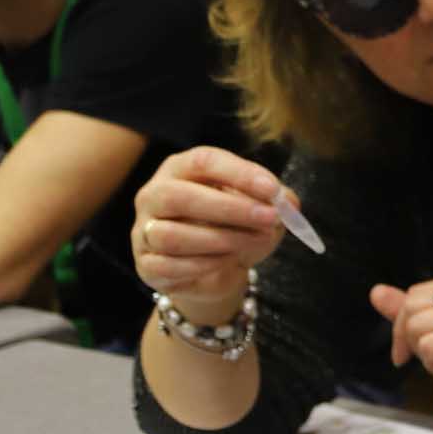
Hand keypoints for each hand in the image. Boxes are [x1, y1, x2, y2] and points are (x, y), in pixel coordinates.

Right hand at [129, 147, 285, 320]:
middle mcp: (154, 195)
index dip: (238, 174)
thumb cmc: (236, 229)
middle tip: (270, 219)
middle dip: (229, 208)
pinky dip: (204, 265)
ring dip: (220, 240)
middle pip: (178, 196)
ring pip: (171, 235)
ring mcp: (144, 230)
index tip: (272, 189)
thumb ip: (275, 201)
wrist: (216, 272)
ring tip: (254, 241)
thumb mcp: (260, 210)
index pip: (202, 161)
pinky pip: (169, 266)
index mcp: (180, 170)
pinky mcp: (147, 265)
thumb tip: (288, 202)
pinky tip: (228, 262)